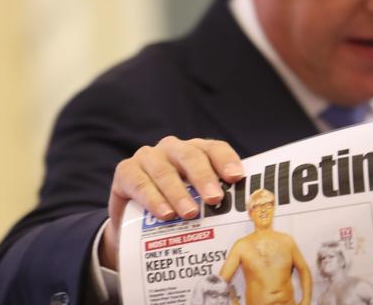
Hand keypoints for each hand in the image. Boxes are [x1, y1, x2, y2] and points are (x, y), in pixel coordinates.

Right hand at [99, 136, 243, 269]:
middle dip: (204, 177)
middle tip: (214, 199)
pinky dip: (153, 199)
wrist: (134, 224)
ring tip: (190, 213)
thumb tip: (246, 223)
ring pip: (165, 171)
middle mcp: (173, 149)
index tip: (236, 177)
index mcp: (196, 152)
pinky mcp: (125, 171)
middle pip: (191, 156)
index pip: (214, 149)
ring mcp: (148, 158)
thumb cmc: (176, 210)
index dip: (226, 160)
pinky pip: (139, 183)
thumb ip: (217, 206)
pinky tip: (165, 214)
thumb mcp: (196, 204)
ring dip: (178, 192)